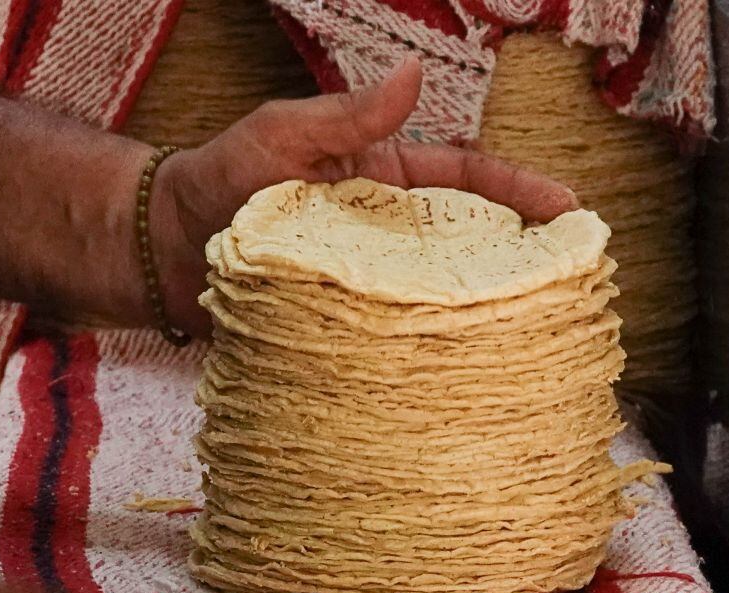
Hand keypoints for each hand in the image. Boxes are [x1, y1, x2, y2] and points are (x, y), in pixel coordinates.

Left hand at [148, 57, 578, 335]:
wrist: (157, 250)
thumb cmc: (217, 180)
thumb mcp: (280, 135)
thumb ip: (344, 115)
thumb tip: (412, 74)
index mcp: (385, 181)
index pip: (470, 180)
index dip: (523, 193)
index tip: (571, 213)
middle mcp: (385, 239)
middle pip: (469, 247)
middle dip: (522, 264)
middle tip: (570, 287)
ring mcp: (366, 288)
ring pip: (438, 304)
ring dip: (478, 321)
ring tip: (527, 343)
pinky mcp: (342, 334)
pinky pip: (392, 347)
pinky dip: (422, 362)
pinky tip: (452, 382)